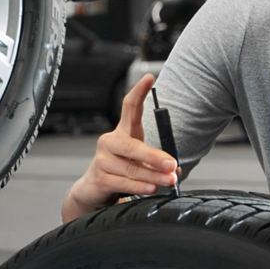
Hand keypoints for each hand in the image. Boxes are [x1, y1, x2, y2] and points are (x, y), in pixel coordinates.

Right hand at [61, 74, 180, 221]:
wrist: (94, 190)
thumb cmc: (122, 170)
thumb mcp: (141, 161)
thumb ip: (157, 162)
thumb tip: (175, 169)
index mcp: (123, 132)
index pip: (130, 107)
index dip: (139, 91)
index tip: (150, 78)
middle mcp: (110, 142)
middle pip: (133, 146)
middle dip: (155, 156)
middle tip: (172, 164)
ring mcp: (102, 159)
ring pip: (132, 168)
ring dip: (153, 176)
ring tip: (169, 180)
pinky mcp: (99, 177)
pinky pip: (124, 182)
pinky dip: (140, 186)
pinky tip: (152, 188)